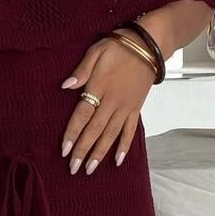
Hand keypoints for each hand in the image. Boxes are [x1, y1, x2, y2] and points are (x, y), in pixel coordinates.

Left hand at [59, 34, 155, 173]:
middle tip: (73, 168)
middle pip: (95, 130)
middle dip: (83, 150)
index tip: (64, 150)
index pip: (82, 115)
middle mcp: (112, 101)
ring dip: (100, 153)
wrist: (150, 46)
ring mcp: (126, 107)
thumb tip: (65, 86)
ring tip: (90, 169)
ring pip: (111, 135)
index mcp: (99, 87)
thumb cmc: (120, 46)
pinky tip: (118, 160)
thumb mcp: (96, 51)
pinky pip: (130, 131)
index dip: (73, 133)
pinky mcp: (137, 108)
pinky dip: (124, 146)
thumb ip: (82, 70)